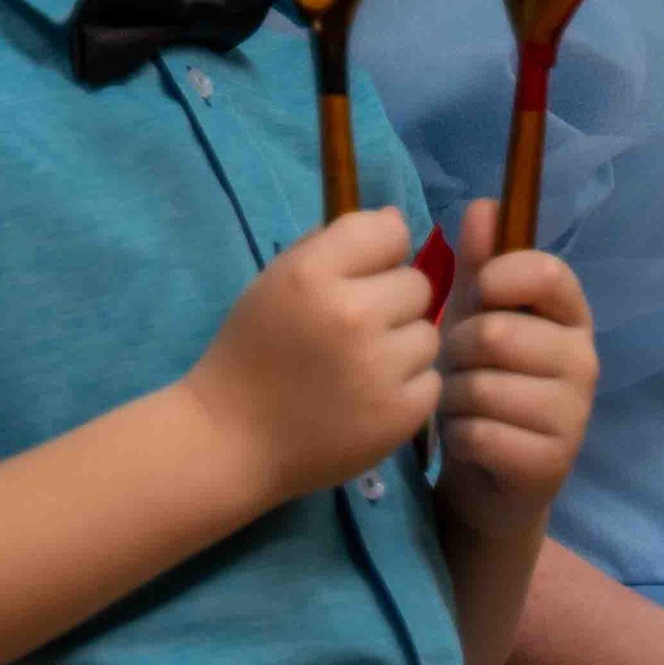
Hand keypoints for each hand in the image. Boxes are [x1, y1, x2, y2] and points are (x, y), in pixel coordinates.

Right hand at [185, 209, 437, 508]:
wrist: (232, 441)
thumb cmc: (252, 354)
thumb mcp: (275, 282)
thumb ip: (331, 245)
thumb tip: (394, 223)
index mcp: (313, 273)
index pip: (389, 230)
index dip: (380, 251)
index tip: (361, 275)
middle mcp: (352, 313)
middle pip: (417, 283)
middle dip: (392, 303)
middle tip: (355, 332)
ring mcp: (380, 367)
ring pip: (429, 334)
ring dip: (403, 348)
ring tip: (362, 369)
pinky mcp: (401, 413)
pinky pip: (431, 381)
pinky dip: (407, 390)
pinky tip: (369, 400)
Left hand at [435, 200, 598, 544]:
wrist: (491, 480)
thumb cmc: (484, 384)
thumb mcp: (477, 318)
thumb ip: (481, 264)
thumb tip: (483, 204)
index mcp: (570, 317)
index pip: (548, 272)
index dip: (500, 277)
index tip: (479, 294)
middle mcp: (584, 362)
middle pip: (496, 334)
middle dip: (458, 353)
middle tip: (462, 370)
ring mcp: (573, 415)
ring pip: (481, 387)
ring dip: (453, 398)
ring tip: (463, 407)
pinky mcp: (551, 462)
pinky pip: (479, 433)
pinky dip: (459, 437)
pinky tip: (471, 442)